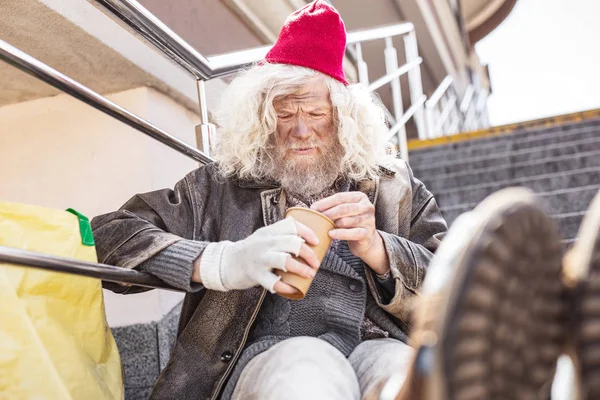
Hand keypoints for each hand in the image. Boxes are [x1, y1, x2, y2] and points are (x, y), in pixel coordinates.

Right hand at [199, 218, 319, 295]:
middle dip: (308, 253)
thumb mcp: (264, 236)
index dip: (307, 232)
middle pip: (292, 243)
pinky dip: (286, 287)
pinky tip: (293, 289)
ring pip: (285, 261)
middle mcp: (264, 243)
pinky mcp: (255, 274)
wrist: (226, 263)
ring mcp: (259, 258)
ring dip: (301, 269)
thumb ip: (280, 235)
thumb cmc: (251, 250)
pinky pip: (274, 282)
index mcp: (269, 231)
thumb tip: (306, 238)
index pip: (291, 225)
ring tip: (309, 274)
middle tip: (315, 262)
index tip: (316, 241)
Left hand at [311, 192, 388, 274]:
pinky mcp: (368, 233)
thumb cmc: (351, 223)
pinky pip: (353, 233)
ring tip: (324, 226)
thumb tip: (313, 208)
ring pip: (348, 220)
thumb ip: (333, 207)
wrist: (365, 241)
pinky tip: (331, 234)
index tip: (313, 208)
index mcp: (360, 197)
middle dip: (329, 213)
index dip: (326, 202)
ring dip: (333, 223)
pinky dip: (340, 234)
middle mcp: (367, 207)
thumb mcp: (344, 212)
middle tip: (317, 218)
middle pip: (344, 208)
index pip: (340, 197)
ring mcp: (369, 220)